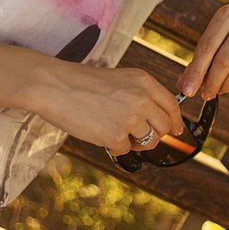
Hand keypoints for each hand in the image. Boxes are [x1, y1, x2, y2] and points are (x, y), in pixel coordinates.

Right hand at [28, 62, 182, 155]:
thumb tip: (159, 118)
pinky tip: (99, 133)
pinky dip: (114, 146)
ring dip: (135, 142)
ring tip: (116, 132)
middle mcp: (142, 99)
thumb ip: (141, 94)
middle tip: (137, 135)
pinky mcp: (116, 135)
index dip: (175, 120)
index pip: (171, 105)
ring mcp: (130, 118)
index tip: (175, 129)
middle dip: (154, 134)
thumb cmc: (81, 83)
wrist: (53, 86)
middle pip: (164, 126)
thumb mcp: (119, 79)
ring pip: (149, 141)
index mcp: (144, 81)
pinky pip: (125, 150)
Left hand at [176, 4, 228, 98]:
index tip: (188, 90)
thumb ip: (198, 61)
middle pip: (223, 60)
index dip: (196, 71)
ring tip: (219, 89)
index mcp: (228, 14)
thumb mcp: (217, 41)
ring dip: (225, 86)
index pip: (207, 46)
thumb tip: (183, 86)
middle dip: (211, 82)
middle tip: (205, 94)